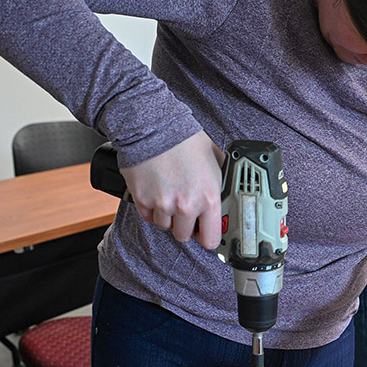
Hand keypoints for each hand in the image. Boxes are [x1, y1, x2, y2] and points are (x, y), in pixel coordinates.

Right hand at [120, 131, 221, 248]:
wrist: (154, 127)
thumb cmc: (185, 139)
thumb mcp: (215, 159)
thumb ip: (219, 181)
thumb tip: (224, 193)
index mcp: (208, 198)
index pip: (211, 239)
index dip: (208, 236)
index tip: (205, 231)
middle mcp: (186, 206)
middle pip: (184, 236)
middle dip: (186, 226)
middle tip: (186, 211)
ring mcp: (162, 205)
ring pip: (165, 227)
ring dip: (168, 217)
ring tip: (170, 196)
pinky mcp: (142, 200)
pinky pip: (148, 217)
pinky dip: (152, 209)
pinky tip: (157, 193)